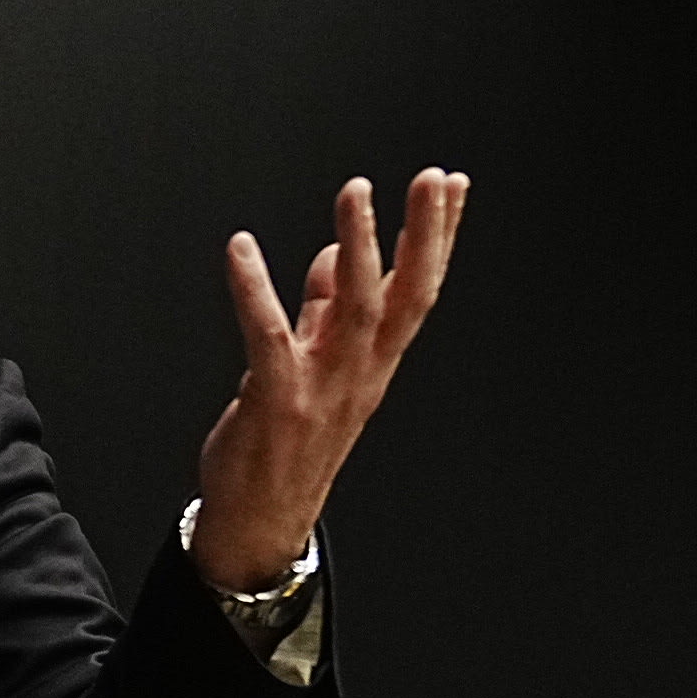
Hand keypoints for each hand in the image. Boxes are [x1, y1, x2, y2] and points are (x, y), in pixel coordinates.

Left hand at [190, 168, 467, 591]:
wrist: (262, 519)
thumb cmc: (287, 440)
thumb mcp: (317, 367)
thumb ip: (324, 310)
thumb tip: (336, 254)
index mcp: (372, 362)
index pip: (417, 290)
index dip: (440, 238)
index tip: (455, 185)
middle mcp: (358, 373)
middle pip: (404, 296)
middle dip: (423, 234)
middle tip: (433, 178)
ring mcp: (322, 389)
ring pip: (354, 310)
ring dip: (359, 247)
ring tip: (358, 191)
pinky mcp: (276, 402)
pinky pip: (268, 338)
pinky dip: (255, 290)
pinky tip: (241, 248)